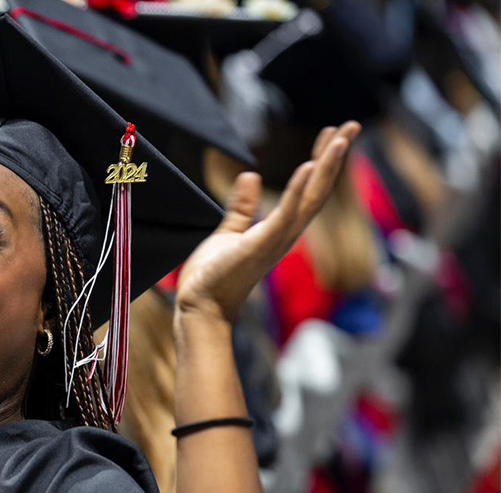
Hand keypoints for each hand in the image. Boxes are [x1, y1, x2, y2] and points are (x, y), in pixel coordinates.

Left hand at [175, 121, 361, 324]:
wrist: (201, 305)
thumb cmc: (216, 275)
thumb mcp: (229, 231)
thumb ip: (243, 206)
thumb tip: (250, 176)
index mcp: (280, 229)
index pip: (308, 189)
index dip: (323, 161)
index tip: (334, 135)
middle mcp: (287, 233)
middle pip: (319, 189)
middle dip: (336, 157)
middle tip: (352, 125)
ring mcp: (278, 239)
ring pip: (310, 198)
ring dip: (327, 168)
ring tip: (340, 139)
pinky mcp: (263, 244)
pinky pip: (286, 213)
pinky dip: (297, 190)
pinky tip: (308, 166)